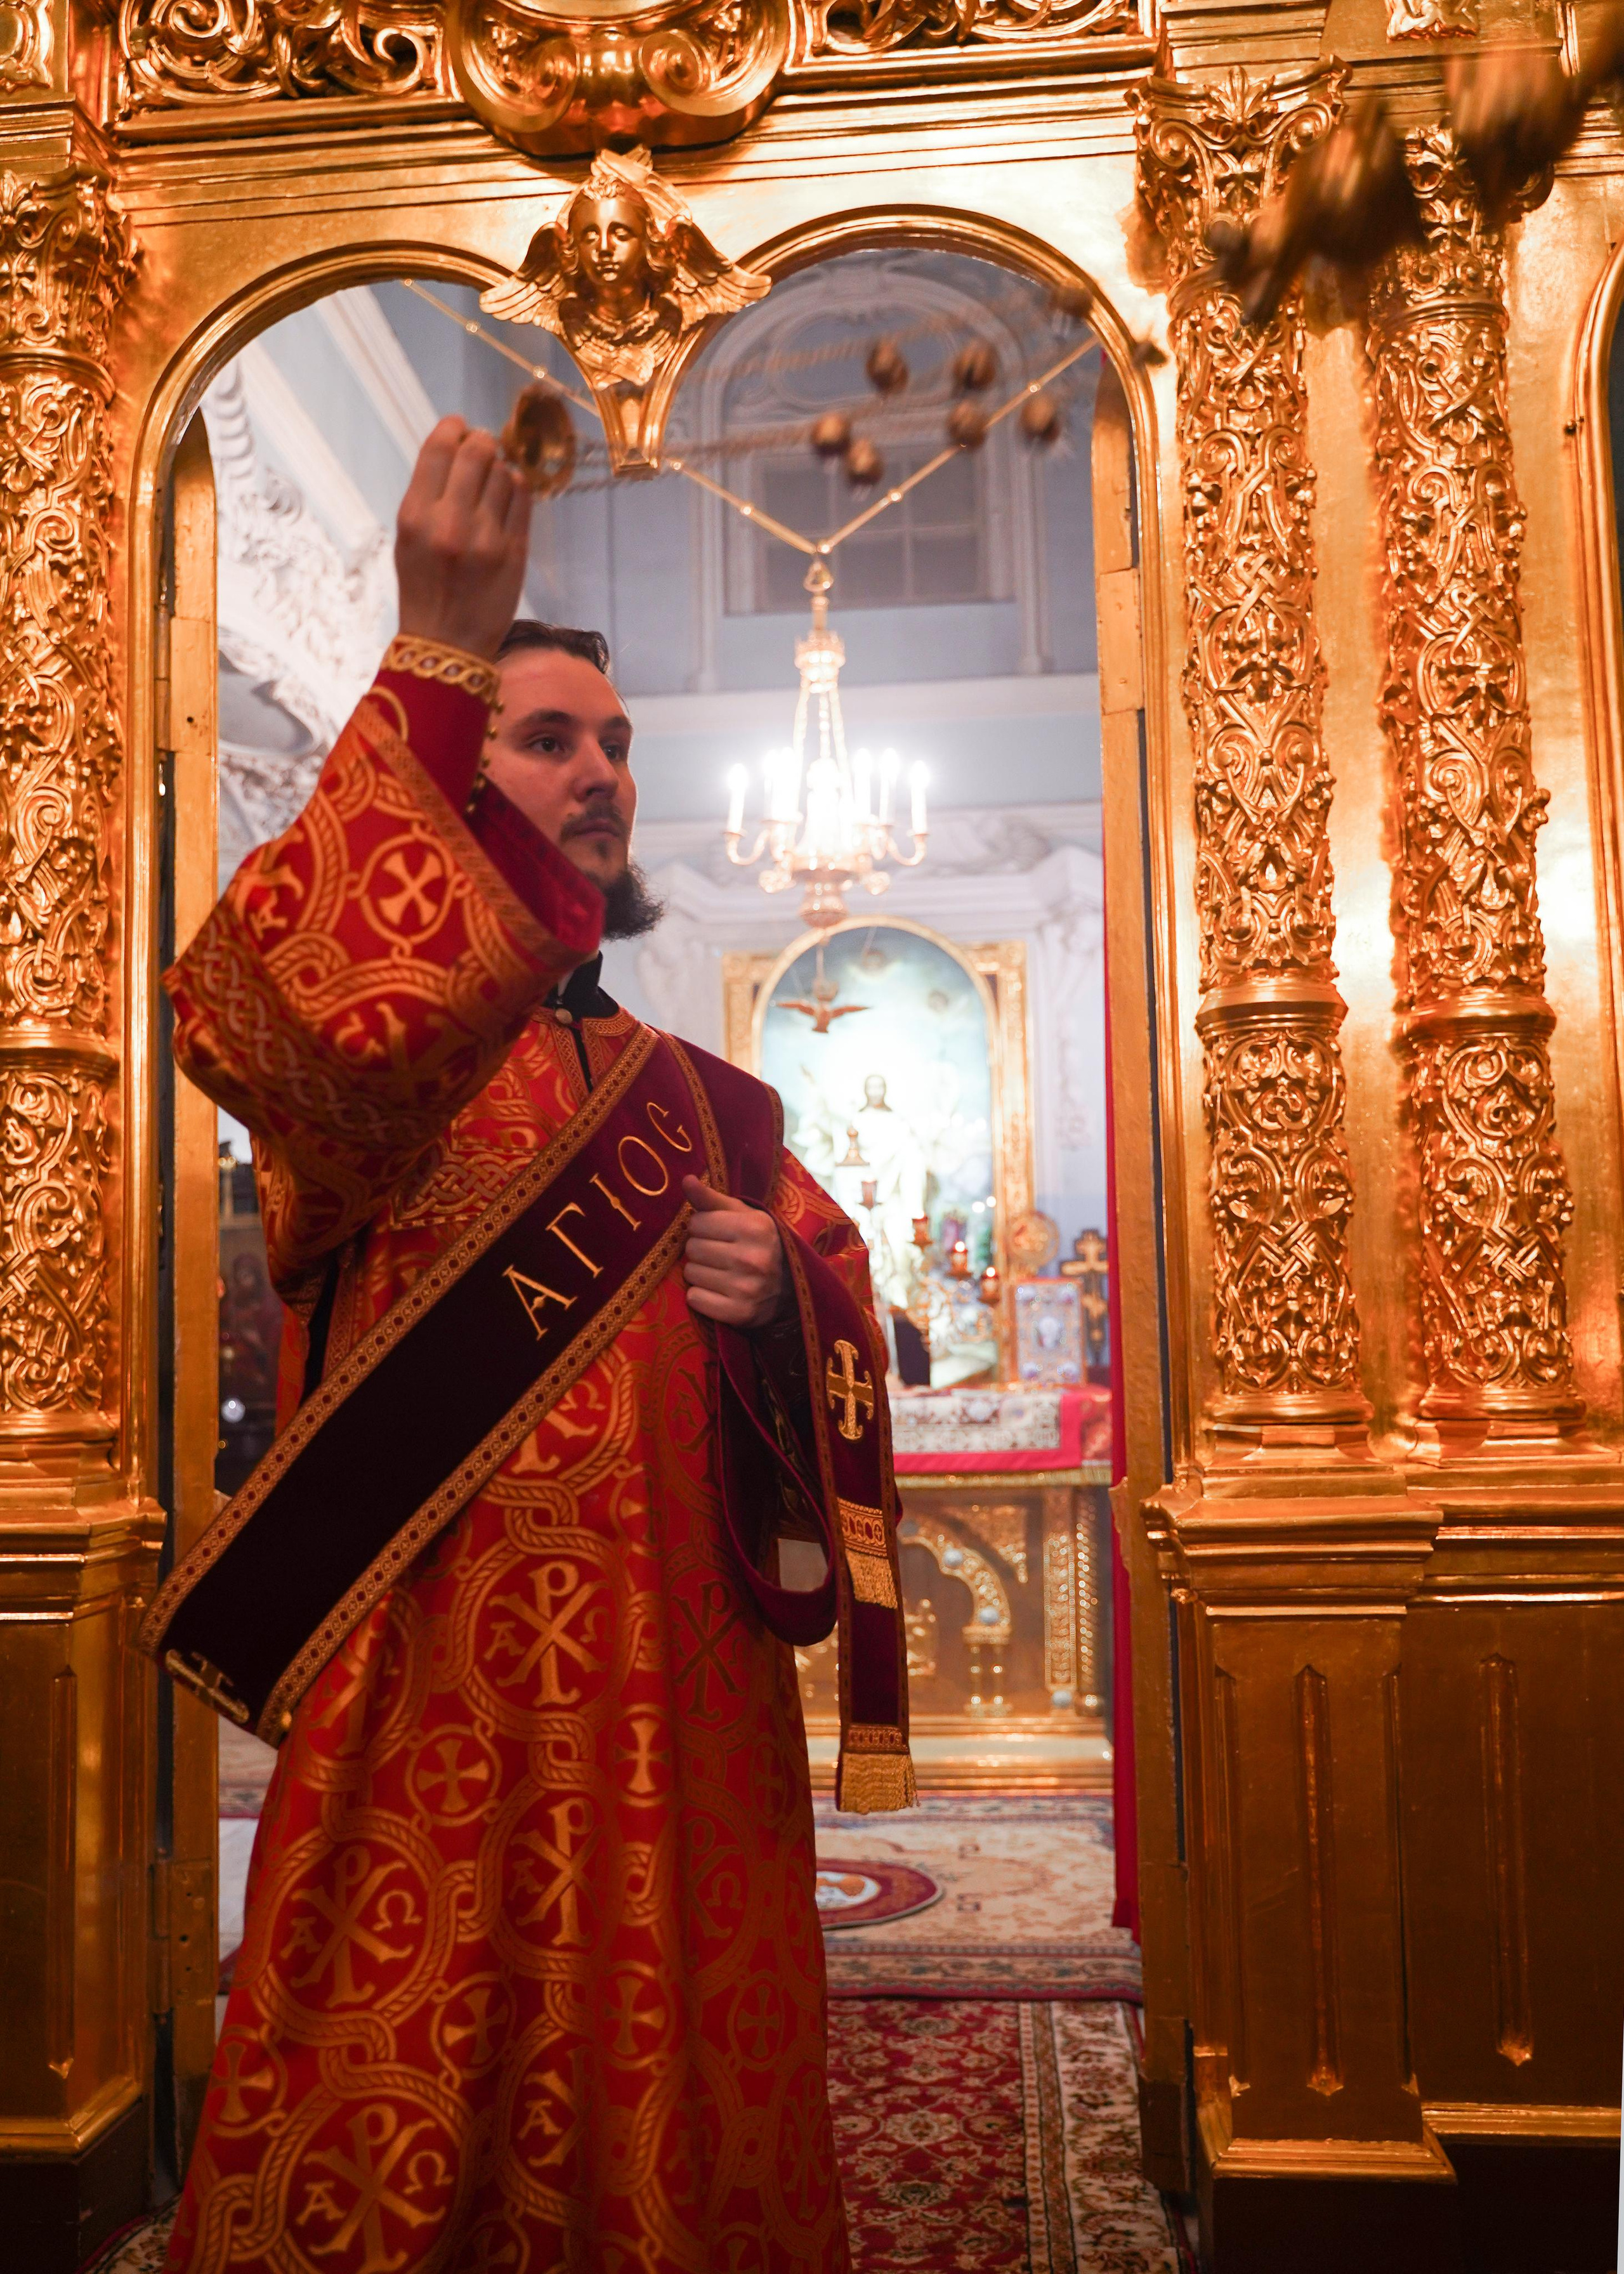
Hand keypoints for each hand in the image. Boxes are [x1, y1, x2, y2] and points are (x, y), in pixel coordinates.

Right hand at [395, 416, 532, 660]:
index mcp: (415, 516)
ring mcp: (486, 538)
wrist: (446, 646)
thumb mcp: (408, 540)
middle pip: (477, 452)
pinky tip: (508, 496)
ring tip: (491, 482)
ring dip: (500, 468)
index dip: (452, 428)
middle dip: (481, 442)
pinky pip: (522, 499)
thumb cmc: (423, 590)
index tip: (459, 427)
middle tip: (482, 447)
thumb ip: (428, 495)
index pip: (439, 449)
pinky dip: (516, 488)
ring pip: (504, 472)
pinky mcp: (514, 553)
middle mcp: (450, 523)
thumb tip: (456, 447)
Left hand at [681, 1176, 786, 1329]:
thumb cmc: (761, 1244)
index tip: (716, 1234)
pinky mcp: (740, 1313)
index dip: (701, 1227)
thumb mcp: (744, 1216)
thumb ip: (712, 1199)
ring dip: (699, 1273)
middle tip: (717, 1255)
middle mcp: (752, 1258)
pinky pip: (695, 1299)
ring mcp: (746, 1288)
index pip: (696, 1222)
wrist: (792, 1288)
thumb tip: (686, 1180)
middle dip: (699, 1249)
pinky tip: (717, 1292)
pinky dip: (700, 1296)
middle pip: (692, 1248)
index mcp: (755, 1227)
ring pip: (690, 1274)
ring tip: (719, 1273)